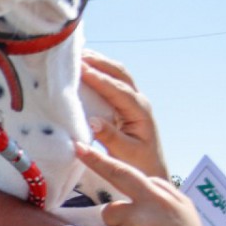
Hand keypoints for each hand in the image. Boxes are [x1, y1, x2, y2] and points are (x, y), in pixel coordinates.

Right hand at [81, 51, 167, 178]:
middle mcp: (138, 101)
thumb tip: (93, 120)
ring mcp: (133, 101)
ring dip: (99, 62)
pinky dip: (98, 71)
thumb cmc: (138, 165)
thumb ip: (110, 136)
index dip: (98, 78)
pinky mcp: (124, 104)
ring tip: (77, 55)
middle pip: (119, 73)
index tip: (79, 68)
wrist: (150, 171)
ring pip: (117, 73)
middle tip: (74, 54)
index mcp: (139, 111)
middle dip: (98, 61)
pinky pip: (111, 81)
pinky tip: (84, 68)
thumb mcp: (124, 153)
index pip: (117, 89)